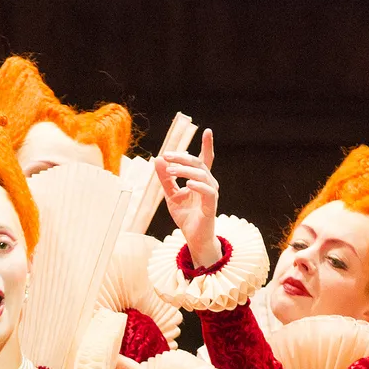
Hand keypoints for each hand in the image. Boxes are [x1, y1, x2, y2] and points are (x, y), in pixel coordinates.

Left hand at [152, 129, 221, 269]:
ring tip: (170, 171)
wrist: (193, 238)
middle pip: (198, 163)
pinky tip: (187, 184)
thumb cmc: (186, 216)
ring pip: (201, 175)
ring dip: (185, 170)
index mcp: (200, 180)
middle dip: (182, 157)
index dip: (207, 145)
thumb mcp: (170, 195)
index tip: (207, 130)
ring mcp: (211, 194)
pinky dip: (197, 186)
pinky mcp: (211, 205)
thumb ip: (165, 178)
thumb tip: (157, 159)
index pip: (205, 160)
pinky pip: (208, 192)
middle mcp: (208, 184)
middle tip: (166, 156)